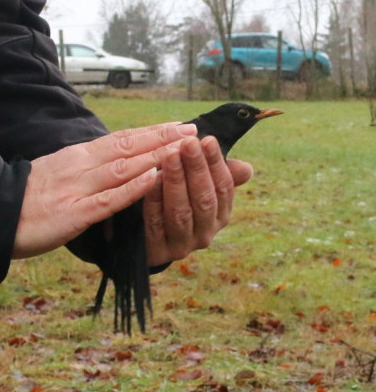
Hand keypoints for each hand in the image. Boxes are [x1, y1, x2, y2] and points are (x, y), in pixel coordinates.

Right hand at [12, 122, 197, 258]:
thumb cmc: (25, 197)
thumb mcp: (58, 173)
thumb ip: (85, 169)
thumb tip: (112, 164)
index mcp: (79, 156)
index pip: (122, 139)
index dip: (153, 132)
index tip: (179, 125)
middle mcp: (82, 166)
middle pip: (129, 147)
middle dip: (163, 138)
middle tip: (194, 129)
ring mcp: (79, 188)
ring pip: (125, 167)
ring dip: (157, 155)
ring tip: (184, 147)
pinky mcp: (74, 214)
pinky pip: (110, 199)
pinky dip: (134, 187)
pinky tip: (155, 178)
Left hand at [143, 134, 253, 266]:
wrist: (144, 237)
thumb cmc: (177, 199)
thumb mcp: (198, 186)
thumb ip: (218, 174)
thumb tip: (247, 168)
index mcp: (220, 215)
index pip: (224, 188)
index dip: (216, 163)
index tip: (207, 139)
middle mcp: (205, 233)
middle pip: (204, 200)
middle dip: (196, 169)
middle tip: (188, 143)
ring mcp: (181, 245)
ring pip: (181, 212)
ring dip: (176, 181)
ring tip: (170, 154)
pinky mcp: (157, 251)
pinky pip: (155, 223)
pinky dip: (154, 199)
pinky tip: (150, 178)